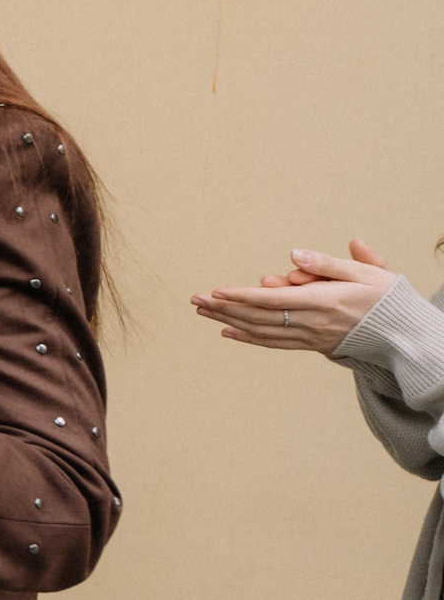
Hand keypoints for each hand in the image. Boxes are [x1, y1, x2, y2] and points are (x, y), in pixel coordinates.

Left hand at [193, 239, 395, 354]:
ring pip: (262, 331)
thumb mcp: (365, 272)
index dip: (241, 297)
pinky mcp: (312, 345)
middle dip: (225, 309)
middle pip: (259, 317)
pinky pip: (274, 343)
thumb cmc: (385, 296)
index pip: (272, 300)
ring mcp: (311, 337)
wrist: (405, 334)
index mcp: (323, 301)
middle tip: (195, 301)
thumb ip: (327, 263)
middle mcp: (313, 323)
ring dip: (229, 322)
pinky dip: (248, 338)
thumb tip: (294, 254)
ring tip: (203, 312)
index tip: (216, 291)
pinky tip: (227, 332)